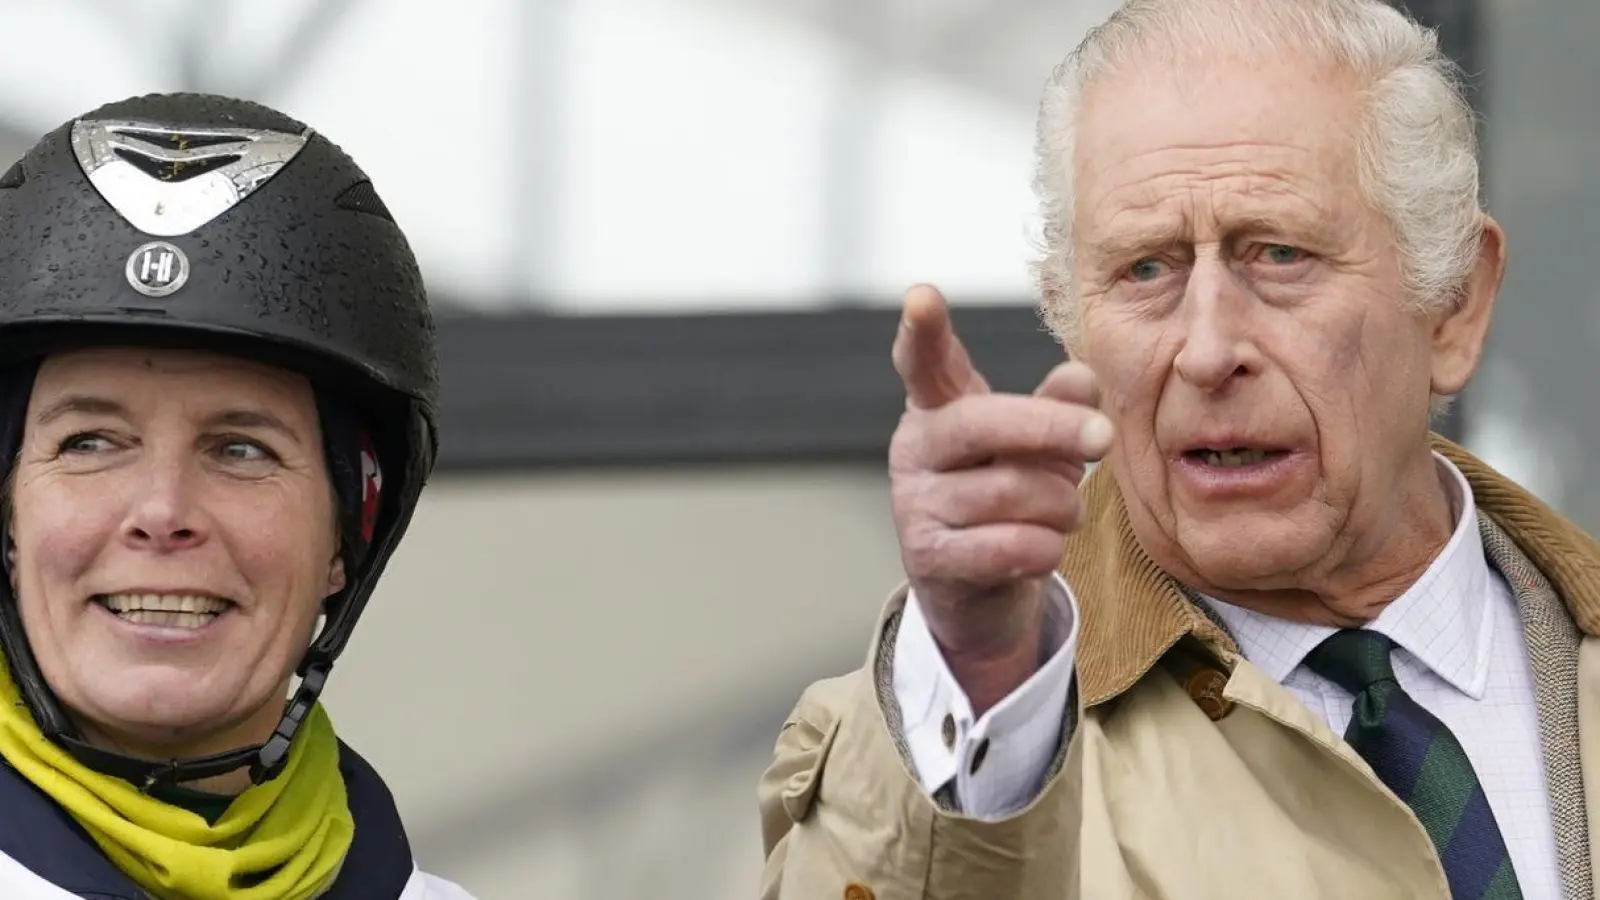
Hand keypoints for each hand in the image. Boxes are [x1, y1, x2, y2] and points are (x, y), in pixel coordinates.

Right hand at [888, 285, 1112, 705]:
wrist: (976, 588)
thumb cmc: (1010, 495)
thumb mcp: (1036, 445)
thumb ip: (1057, 406)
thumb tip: (1081, 378)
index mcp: (938, 407)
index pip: (925, 362)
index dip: (923, 331)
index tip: (921, 296)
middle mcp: (914, 449)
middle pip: (984, 423)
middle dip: (1052, 429)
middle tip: (1105, 435)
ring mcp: (915, 504)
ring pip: (1013, 492)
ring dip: (1061, 505)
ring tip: (1064, 511)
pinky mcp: (930, 558)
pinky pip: (1011, 545)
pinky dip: (1047, 547)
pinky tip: (1045, 546)